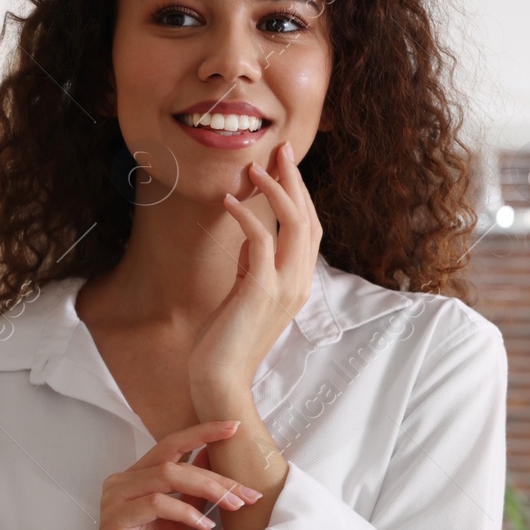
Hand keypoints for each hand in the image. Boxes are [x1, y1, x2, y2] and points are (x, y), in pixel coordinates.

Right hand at [89, 420, 261, 529]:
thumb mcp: (185, 521)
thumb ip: (195, 491)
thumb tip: (217, 459)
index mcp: (137, 478)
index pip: (171, 444)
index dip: (202, 432)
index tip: (235, 428)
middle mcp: (122, 482)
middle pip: (172, 458)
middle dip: (215, 472)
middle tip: (248, 491)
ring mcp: (115, 500)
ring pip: (166, 476)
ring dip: (206, 488)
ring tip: (234, 506)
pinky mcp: (114, 522)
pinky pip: (154, 504)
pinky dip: (185, 511)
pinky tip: (205, 524)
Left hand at [188, 140, 322, 415]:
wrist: (219, 380)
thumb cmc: (225, 341)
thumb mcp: (244, 294)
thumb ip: (254, 266)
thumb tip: (253, 237)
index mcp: (298, 283)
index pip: (310, 227)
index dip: (300, 193)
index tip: (283, 165)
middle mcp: (299, 282)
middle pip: (308, 217)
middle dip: (294, 180)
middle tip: (280, 149)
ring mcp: (284, 286)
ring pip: (294, 223)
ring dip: (274, 189)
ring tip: (254, 167)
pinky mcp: (260, 290)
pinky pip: (259, 240)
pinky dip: (246, 216)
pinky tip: (229, 201)